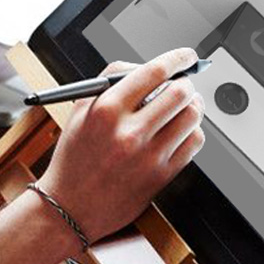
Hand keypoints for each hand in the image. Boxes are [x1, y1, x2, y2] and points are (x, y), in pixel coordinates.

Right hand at [37, 47, 204, 244]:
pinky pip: (193, 143)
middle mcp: (129, 132)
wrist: (70, 207)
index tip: (185, 56)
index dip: (176, 59)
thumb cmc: (75, 157)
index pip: (154, 72)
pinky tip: (179, 131)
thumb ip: (113, 82)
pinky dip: (192, 131)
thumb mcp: (81, 110)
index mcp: (107, 110)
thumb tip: (149, 66)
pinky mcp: (161, 176)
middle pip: (180, 93)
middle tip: (184, 84)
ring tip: (184, 106)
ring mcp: (148, 156)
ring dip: (193, 105)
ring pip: (192, 117)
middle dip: (187, 83)